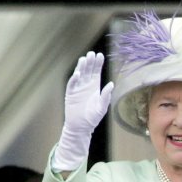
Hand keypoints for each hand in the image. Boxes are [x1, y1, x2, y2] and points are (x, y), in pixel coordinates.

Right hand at [52, 51, 114, 171]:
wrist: (81, 127)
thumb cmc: (92, 118)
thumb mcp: (102, 107)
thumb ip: (106, 96)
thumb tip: (111, 84)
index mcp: (95, 86)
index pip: (96, 72)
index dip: (98, 63)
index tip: (100, 55)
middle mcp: (86, 85)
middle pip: (88, 70)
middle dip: (90, 62)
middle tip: (92, 54)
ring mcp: (77, 88)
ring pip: (79, 74)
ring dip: (82, 67)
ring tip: (85, 59)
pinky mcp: (70, 94)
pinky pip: (72, 84)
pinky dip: (74, 78)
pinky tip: (78, 73)